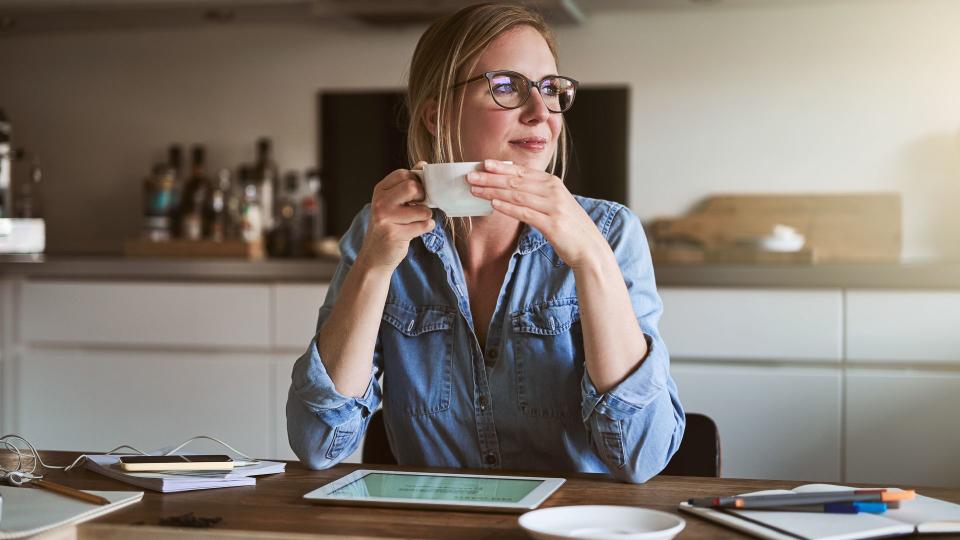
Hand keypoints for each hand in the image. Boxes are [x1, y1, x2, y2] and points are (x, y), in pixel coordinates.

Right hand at [357, 162, 433, 271]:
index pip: (405, 174)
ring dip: (425, 216)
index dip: (417, 182)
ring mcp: (386, 218)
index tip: (416, 194)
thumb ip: (407, 183)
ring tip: (415, 221)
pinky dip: (426, 228)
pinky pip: (424, 226)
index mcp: (380, 190)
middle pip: (413, 187)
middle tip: (418, 206)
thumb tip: (423, 164)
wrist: (375, 256)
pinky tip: (414, 231)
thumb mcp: (392, 202)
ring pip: (422, 209)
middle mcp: (380, 202)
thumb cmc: (388, 226)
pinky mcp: (394, 234)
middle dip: (423, 197)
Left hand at [466, 159, 606, 268]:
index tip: (483, 164)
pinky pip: (525, 213)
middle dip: (491, 178)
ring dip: (493, 191)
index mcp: (553, 183)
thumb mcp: (554, 204)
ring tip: (475, 190)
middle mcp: (554, 191)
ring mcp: (554, 207)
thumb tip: (509, 189)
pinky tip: (493, 204)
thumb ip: (536, 194)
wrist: (590, 248)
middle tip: (471, 176)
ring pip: (517, 195)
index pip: (522, 172)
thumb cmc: (569, 227)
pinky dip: (508, 207)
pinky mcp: (552, 224)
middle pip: (516, 181)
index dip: (501, 167)